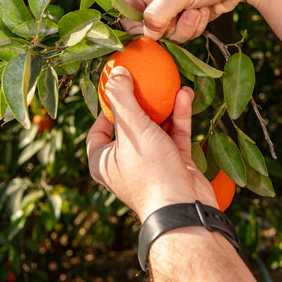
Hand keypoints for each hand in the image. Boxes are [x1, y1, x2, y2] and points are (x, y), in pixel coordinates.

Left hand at [86, 66, 217, 221]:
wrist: (183, 209)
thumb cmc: (150, 171)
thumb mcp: (132, 129)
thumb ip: (122, 98)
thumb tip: (114, 72)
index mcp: (104, 161)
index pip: (96, 132)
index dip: (104, 110)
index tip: (117, 89)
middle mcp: (125, 164)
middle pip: (129, 126)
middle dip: (139, 103)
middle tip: (144, 80)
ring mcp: (152, 164)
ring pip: (155, 128)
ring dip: (163, 106)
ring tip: (170, 82)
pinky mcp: (175, 164)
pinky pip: (175, 134)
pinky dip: (179, 115)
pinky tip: (184, 94)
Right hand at [123, 0, 267, 42]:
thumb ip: (159, 13)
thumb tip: (147, 35)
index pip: (128, 12)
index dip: (138, 26)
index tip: (153, 32)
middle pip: (150, 28)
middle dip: (171, 25)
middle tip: (185, 12)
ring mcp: (173, 6)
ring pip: (169, 34)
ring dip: (187, 26)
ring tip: (199, 7)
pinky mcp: (188, 15)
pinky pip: (185, 33)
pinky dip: (197, 25)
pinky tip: (206, 9)